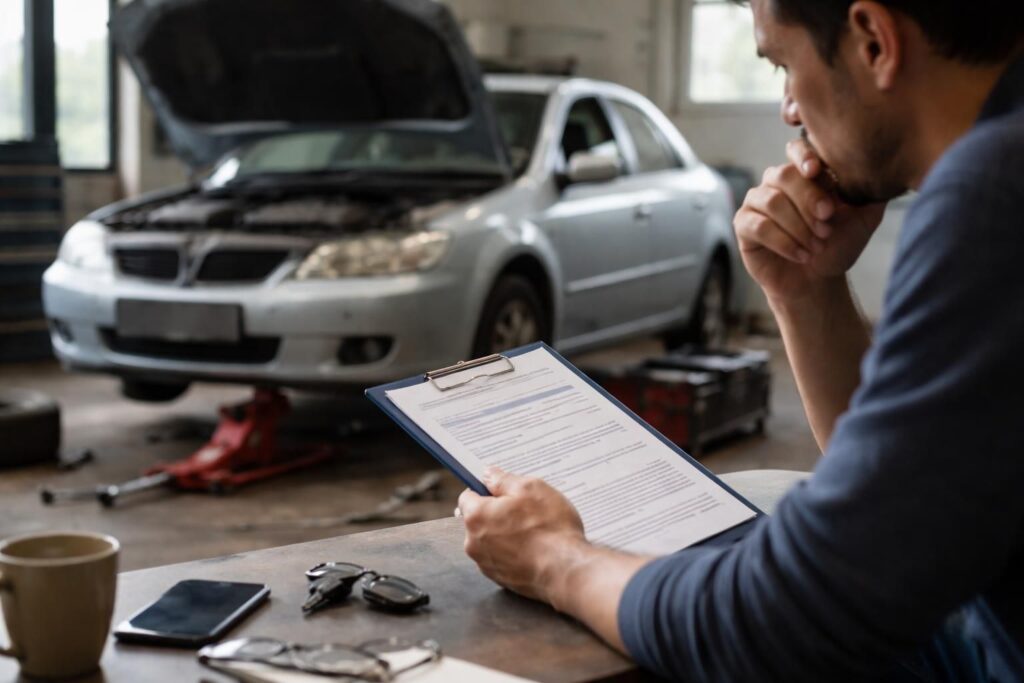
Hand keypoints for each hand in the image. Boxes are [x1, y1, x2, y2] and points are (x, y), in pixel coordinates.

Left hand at [459, 469, 585, 604]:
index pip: (467, 496)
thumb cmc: (550, 529)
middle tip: (524, 509)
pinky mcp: (500, 578)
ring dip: (505, 532)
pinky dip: (513, 551)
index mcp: (476, 516)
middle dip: (496, 512)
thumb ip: (503, 480)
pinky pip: (501, 557)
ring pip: (490, 539)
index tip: (501, 490)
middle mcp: (474, 542)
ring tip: (533, 531)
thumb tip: (489, 474)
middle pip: (479, 519)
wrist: (566, 571)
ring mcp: (486, 563)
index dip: (485, 490)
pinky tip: (534, 547)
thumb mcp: (530, 489)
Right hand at [734, 138, 885, 303]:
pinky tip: (801, 255)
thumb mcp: (863, 218)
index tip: (816, 171)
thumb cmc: (837, 246)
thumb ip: (872, 193)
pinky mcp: (743, 224)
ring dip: (798, 226)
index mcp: (804, 173)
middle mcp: (777, 182)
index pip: (797, 149)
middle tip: (827, 225)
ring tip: (816, 246)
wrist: (817, 281)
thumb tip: (886, 169)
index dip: (804, 156)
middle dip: (808, 200)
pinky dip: (783, 242)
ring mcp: (757, 202)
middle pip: (783, 175)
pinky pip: (759, 225)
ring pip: (771, 201)